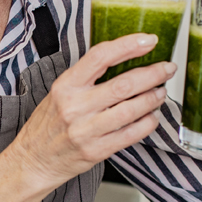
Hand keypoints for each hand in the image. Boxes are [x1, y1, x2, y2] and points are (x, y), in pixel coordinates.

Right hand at [6, 33, 173, 189]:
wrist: (34, 161)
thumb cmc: (48, 124)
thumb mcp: (59, 93)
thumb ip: (86, 78)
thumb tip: (123, 59)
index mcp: (66, 86)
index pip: (100, 56)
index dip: (128, 45)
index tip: (148, 40)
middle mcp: (75, 106)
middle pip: (124, 84)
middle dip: (153, 73)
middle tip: (167, 68)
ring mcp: (86, 130)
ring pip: (131, 109)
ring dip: (153, 98)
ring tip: (160, 92)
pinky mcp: (96, 151)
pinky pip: (130, 134)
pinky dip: (147, 123)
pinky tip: (151, 117)